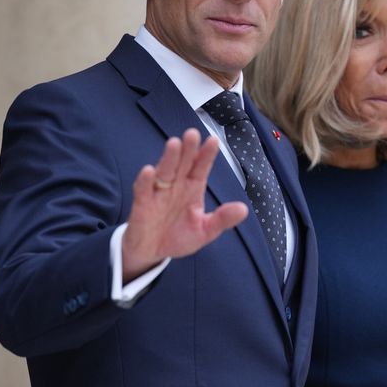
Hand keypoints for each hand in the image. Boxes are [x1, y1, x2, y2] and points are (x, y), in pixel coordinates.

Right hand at [121, 128, 247, 280]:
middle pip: (183, 164)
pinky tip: (149, 171)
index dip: (206, 155)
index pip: (201, 167)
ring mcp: (159, 193)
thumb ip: (222, 219)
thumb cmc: (178, 236)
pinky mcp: (143, 204)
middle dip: (188, 149)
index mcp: (193, 188)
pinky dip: (146, 181)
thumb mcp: (205, 231)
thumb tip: (244, 209)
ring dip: (169, 158)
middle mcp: (176, 185)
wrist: (152, 253)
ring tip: (175, 144)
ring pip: (164, 171)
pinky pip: (144, 190)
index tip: (213, 140)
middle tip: (193, 134)